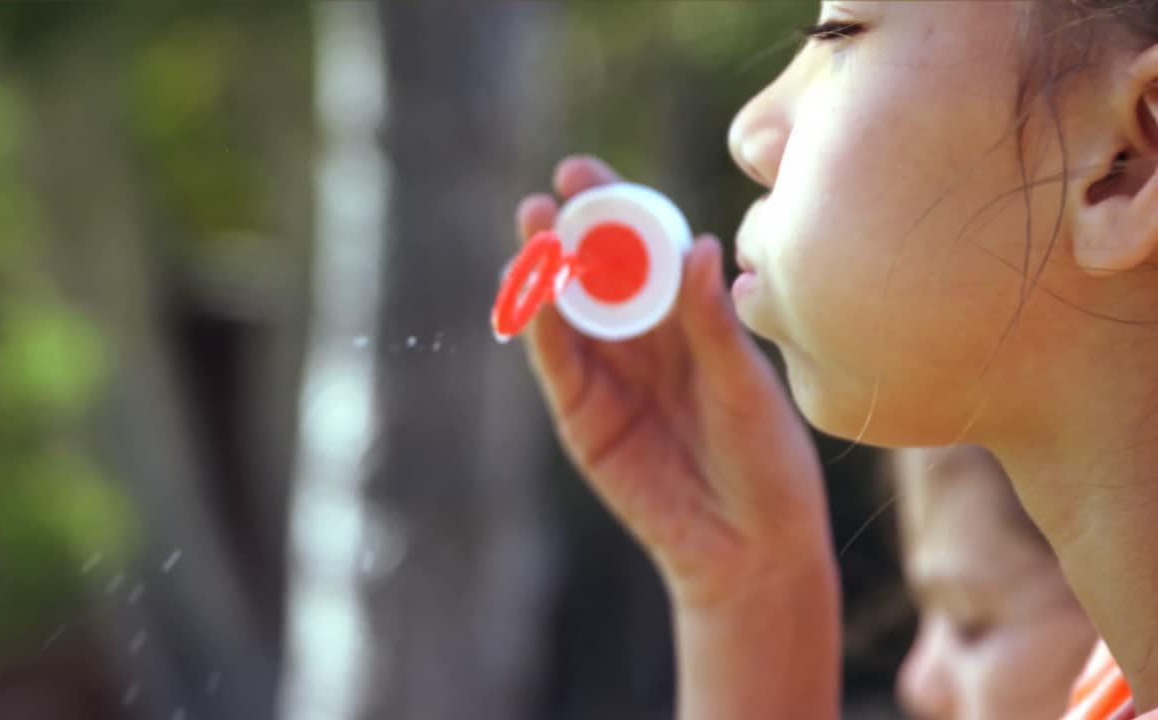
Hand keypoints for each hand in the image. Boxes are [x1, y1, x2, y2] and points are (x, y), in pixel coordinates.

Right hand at [517, 155, 832, 606]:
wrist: (747, 545)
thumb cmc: (765, 460)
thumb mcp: (744, 385)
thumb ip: (712, 324)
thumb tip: (699, 245)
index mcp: (684, 321)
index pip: (641, 251)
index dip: (612, 210)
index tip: (582, 173)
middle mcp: (640, 341)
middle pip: (595, 272)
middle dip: (571, 228)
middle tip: (554, 189)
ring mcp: (607, 378)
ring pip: (566, 312)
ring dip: (544, 271)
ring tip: (531, 229)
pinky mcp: (584, 418)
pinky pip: (556, 365)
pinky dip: (540, 329)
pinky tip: (532, 292)